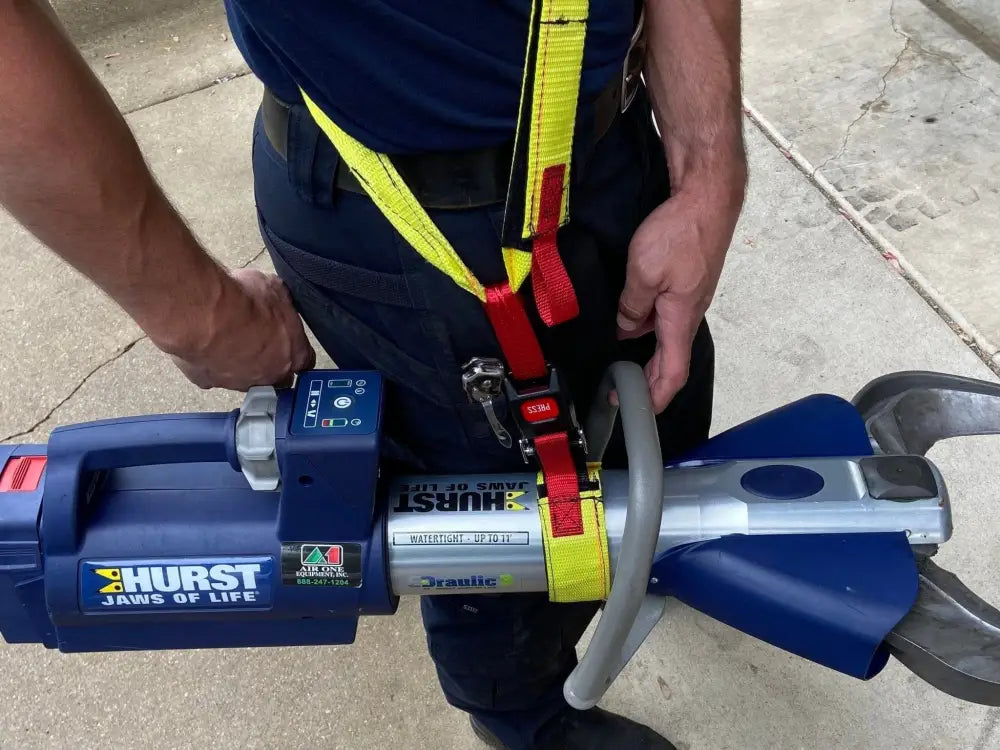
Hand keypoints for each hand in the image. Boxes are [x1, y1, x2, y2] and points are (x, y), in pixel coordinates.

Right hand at [155, 268, 314, 390]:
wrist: (205, 313)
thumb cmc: (244, 301)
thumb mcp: (275, 288)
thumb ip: (280, 301)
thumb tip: (275, 297)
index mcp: (294, 355)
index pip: (304, 361)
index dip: (294, 349)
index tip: (286, 339)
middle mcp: (270, 376)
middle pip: (276, 376)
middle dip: (270, 362)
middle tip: (257, 340)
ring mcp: (239, 383)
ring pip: (243, 378)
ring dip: (239, 363)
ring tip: (227, 339)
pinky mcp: (209, 381)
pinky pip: (212, 375)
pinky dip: (210, 362)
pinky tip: (204, 344)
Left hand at [616, 181, 742, 411]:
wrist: (707, 196)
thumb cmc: (680, 232)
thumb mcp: (643, 273)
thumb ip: (631, 305)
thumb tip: (625, 327)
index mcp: (680, 319)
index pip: (672, 373)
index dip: (656, 397)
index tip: (637, 411)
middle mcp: (689, 313)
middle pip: (670, 359)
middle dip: (648, 380)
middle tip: (620, 388)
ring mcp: (690, 296)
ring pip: (666, 334)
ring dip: (646, 351)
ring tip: (619, 358)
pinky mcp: (687, 280)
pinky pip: (667, 313)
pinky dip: (648, 325)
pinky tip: (630, 319)